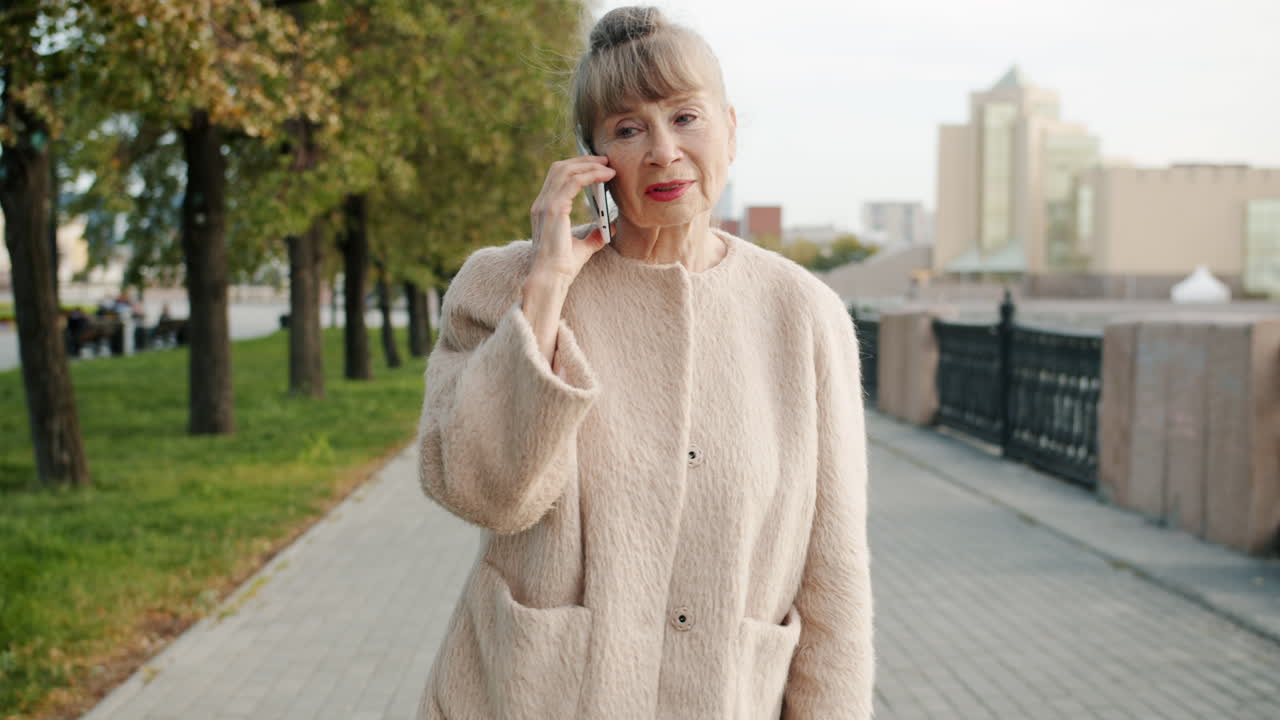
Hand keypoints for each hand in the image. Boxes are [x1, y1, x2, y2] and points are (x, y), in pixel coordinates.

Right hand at [529, 155, 617, 281]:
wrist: (551, 278)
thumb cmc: (563, 266)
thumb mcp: (583, 247)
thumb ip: (594, 235)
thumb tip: (610, 227)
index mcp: (544, 209)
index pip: (558, 177)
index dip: (577, 167)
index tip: (598, 167)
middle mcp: (541, 204)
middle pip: (560, 168)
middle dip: (583, 160)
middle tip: (605, 160)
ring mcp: (545, 205)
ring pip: (566, 170)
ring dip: (589, 165)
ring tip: (608, 166)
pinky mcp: (554, 209)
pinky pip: (573, 181)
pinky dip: (590, 174)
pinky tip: (605, 177)